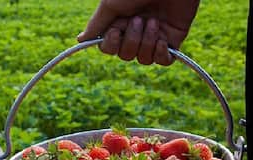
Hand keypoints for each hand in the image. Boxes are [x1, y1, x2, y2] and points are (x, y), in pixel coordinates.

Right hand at [77, 0, 199, 65]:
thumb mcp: (111, 4)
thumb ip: (97, 24)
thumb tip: (80, 40)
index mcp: (119, 22)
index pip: (108, 48)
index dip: (111, 44)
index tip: (116, 31)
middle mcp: (135, 31)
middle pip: (125, 55)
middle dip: (132, 41)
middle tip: (140, 19)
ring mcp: (153, 36)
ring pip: (143, 59)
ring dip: (147, 43)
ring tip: (154, 22)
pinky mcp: (172, 39)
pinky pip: (163, 62)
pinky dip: (161, 55)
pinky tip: (162, 40)